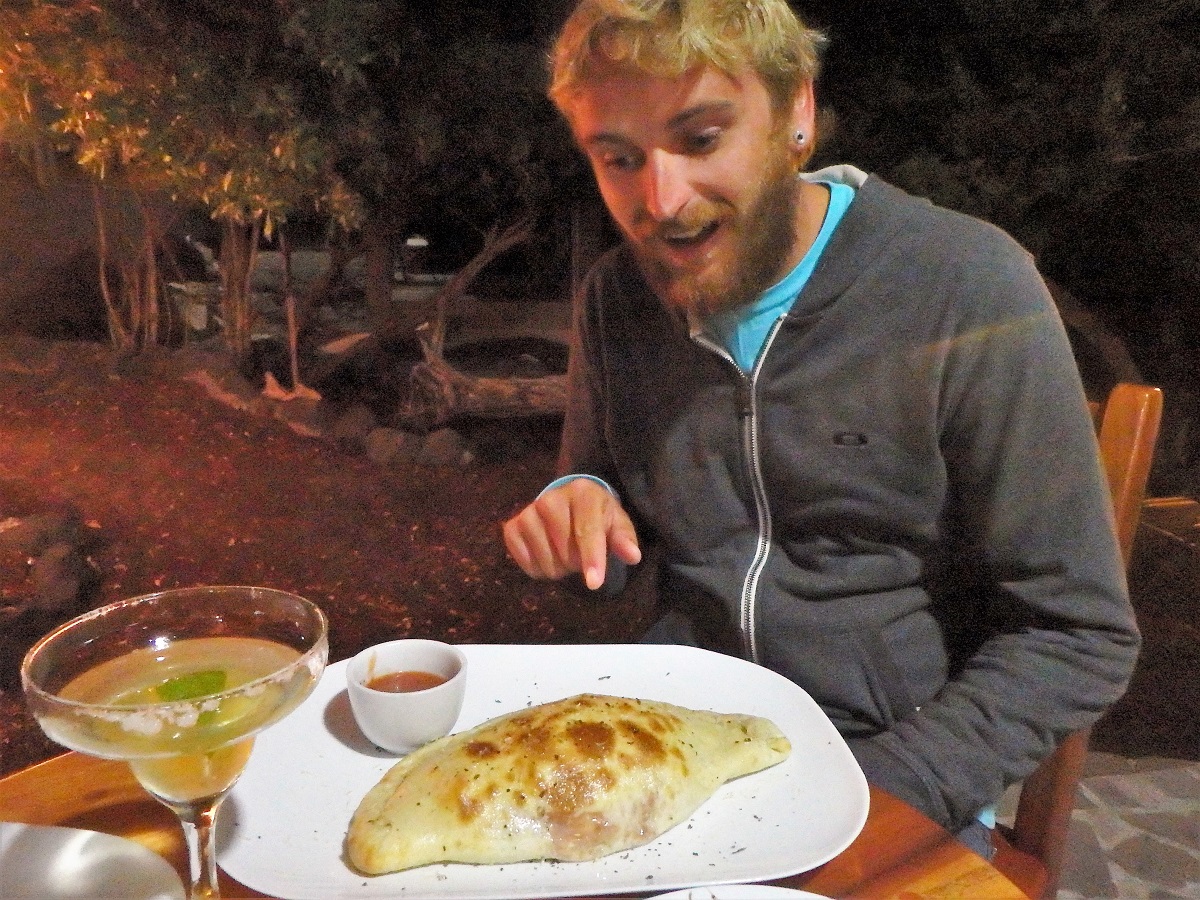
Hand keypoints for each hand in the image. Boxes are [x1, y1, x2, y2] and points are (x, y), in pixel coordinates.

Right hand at [502, 478, 641, 589]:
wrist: (568, 504)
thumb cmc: (598, 517)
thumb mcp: (616, 524)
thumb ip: (624, 539)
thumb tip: (633, 556)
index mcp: (582, 493)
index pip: (587, 531)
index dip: (591, 559)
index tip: (594, 583)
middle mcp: (551, 498)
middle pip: (566, 552)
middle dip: (577, 563)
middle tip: (581, 554)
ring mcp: (528, 512)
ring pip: (546, 561)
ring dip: (559, 568)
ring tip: (565, 553)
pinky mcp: (512, 527)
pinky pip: (525, 562)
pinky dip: (537, 568)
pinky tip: (547, 555)